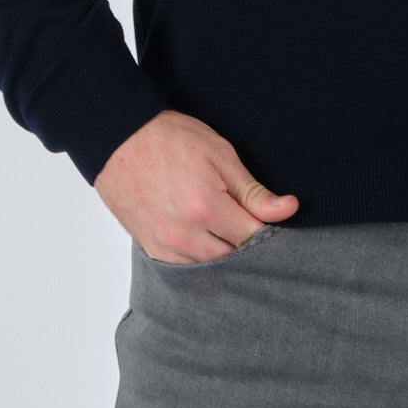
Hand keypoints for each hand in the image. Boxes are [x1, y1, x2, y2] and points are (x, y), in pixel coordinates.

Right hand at [93, 109, 299, 262]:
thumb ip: (254, 191)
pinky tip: (207, 236)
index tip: (273, 217)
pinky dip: (202, 257)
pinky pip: (187, 268)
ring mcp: (165, 247)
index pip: (254, 238)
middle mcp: (185, 236)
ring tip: (228, 225)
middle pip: (234, 259)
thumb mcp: (220, 154)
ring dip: (226, 252)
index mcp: (206, 209)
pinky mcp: (152, 251)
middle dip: (248, 243)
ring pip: (211, 267)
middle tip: (250, 219)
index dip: (269, 229)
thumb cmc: (170, 139)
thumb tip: (288, 209)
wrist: (119, 139)